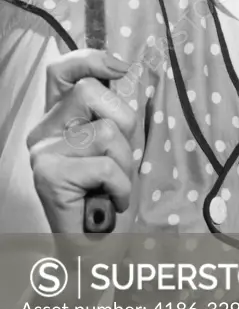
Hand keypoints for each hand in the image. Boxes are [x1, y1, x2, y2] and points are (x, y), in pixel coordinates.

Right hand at [27, 50, 137, 236]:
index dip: (89, 60)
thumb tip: (126, 73)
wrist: (91, 249)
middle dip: (125, 123)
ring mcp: (42, 153)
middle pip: (91, 93)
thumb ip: (113, 112)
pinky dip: (120, 186)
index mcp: (57, 118)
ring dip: (125, 162)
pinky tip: (110, 200)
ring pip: (106, 131)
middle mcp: (42, 132)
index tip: (118, 67)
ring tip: (113, 185)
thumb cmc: (106, 193)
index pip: (61, 71)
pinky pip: (105, 165)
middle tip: (121, 158)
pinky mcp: (49, 176)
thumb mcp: (115, 144)